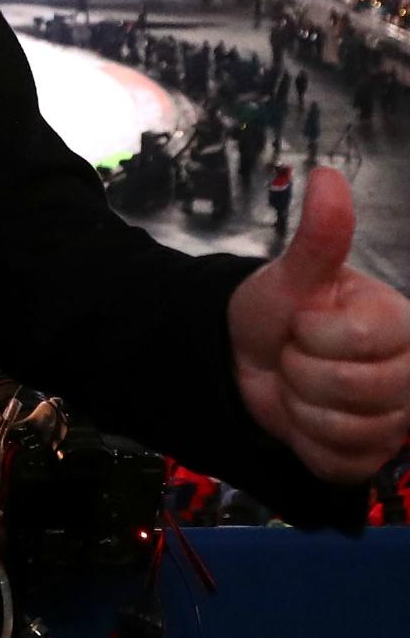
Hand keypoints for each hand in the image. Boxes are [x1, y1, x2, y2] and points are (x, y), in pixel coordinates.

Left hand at [229, 167, 409, 482]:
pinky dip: (305, 443)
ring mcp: (396, 423)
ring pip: (347, 429)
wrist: (244, 363)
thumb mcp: (289, 276)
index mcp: (399, 324)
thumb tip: (327, 175)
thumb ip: (318, 237)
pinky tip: (303, 421)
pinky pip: (338, 462)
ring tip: (298, 384)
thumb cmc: (276, 313)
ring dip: (300, 407)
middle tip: (295, 355)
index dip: (312, 334)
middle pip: (356, 390)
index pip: (361, 340)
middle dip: (302, 370)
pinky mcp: (372, 461)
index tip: (302, 323)